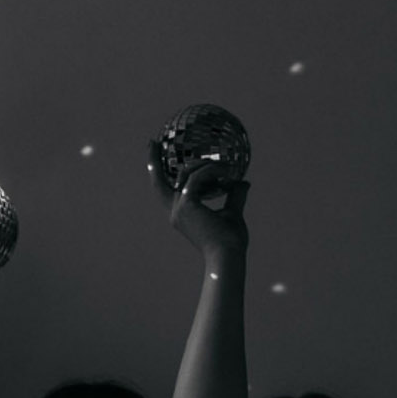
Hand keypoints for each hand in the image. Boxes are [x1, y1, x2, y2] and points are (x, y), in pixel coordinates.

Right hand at [148, 142, 248, 258]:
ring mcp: (179, 209)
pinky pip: (197, 178)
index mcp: (181, 215)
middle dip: (153, 161)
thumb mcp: (233, 213)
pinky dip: (212, 171)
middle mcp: (176, 212)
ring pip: (186, 175)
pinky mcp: (187, 205)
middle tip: (153, 141)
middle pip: (159, 182)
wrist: (228, 255)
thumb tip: (243, 182)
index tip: (153, 153)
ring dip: (205, 166)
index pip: (164, 191)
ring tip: (225, 167)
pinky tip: (227, 171)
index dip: (156, 173)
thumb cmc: (230, 242)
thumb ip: (235, 196)